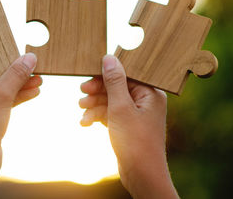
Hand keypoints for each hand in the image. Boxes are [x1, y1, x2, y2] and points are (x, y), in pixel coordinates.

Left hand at [0, 52, 40, 198]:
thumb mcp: (1, 95)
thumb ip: (16, 74)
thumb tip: (30, 57)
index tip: (6, 43)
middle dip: (12, 69)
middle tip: (29, 63)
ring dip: (18, 83)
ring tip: (39, 79)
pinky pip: (1, 100)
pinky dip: (16, 96)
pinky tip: (34, 92)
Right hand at [79, 55, 178, 198]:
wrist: (142, 175)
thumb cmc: (136, 141)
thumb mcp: (121, 107)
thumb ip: (114, 81)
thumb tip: (109, 58)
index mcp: (151, 92)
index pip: (126, 74)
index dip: (106, 75)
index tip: (88, 77)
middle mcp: (146, 101)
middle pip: (117, 87)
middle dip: (98, 91)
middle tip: (81, 93)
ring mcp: (137, 114)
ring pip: (111, 101)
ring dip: (95, 105)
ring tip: (82, 111)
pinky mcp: (128, 126)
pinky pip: (111, 115)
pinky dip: (98, 117)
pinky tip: (85, 123)